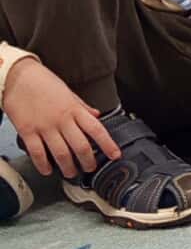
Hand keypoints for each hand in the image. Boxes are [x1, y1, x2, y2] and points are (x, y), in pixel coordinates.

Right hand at [4, 57, 120, 178]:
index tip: (115, 155)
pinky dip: (44, 165)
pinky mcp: (27, 131)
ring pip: (61, 154)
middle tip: (90, 168)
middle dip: (88, 162)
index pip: (97, 130)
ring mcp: (45, 126)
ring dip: (68, 168)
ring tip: (71, 173)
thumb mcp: (67, 91)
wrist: (16, 75)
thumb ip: (82, 106)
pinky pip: (38, 153)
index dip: (108, 145)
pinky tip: (47, 170)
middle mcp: (61, 119)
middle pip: (81, 147)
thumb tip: (96, 115)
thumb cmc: (42, 82)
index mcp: (74, 109)